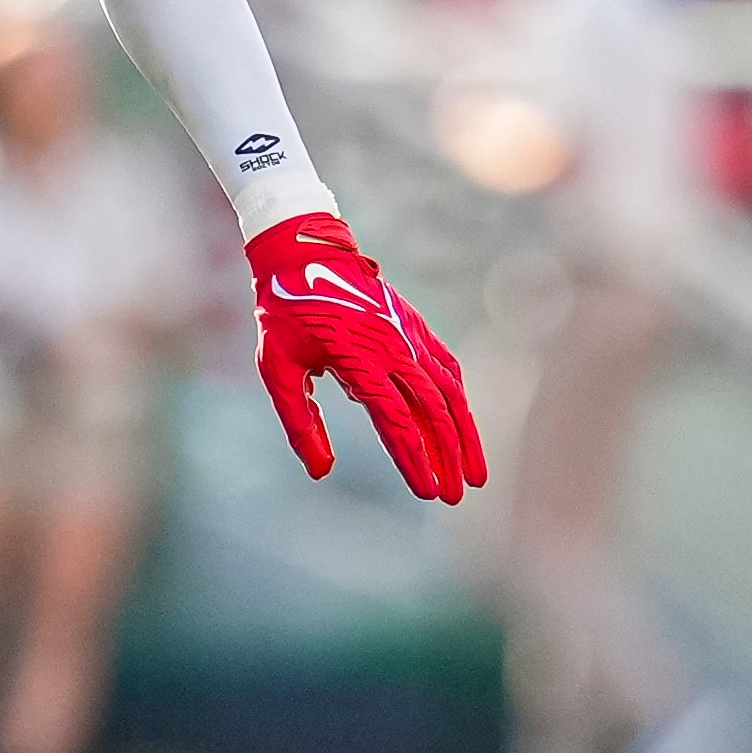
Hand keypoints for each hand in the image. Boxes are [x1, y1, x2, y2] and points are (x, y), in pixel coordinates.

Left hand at [247, 213, 486, 503]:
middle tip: (453, 498)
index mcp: (358, 359)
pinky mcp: (416, 327)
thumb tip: (320, 471)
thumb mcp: (276, 368)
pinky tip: (464, 424)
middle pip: (431, 413)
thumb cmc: (284, 314)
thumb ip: (300, 421)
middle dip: (447, 458)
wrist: (304, 253)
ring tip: (475, 475)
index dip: (414, 458)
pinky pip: (447, 367)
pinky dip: (459, 398)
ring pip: (449, 393)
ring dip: (465, 436)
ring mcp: (410, 336)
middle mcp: (394, 349)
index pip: (395, 420)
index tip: (426, 492)